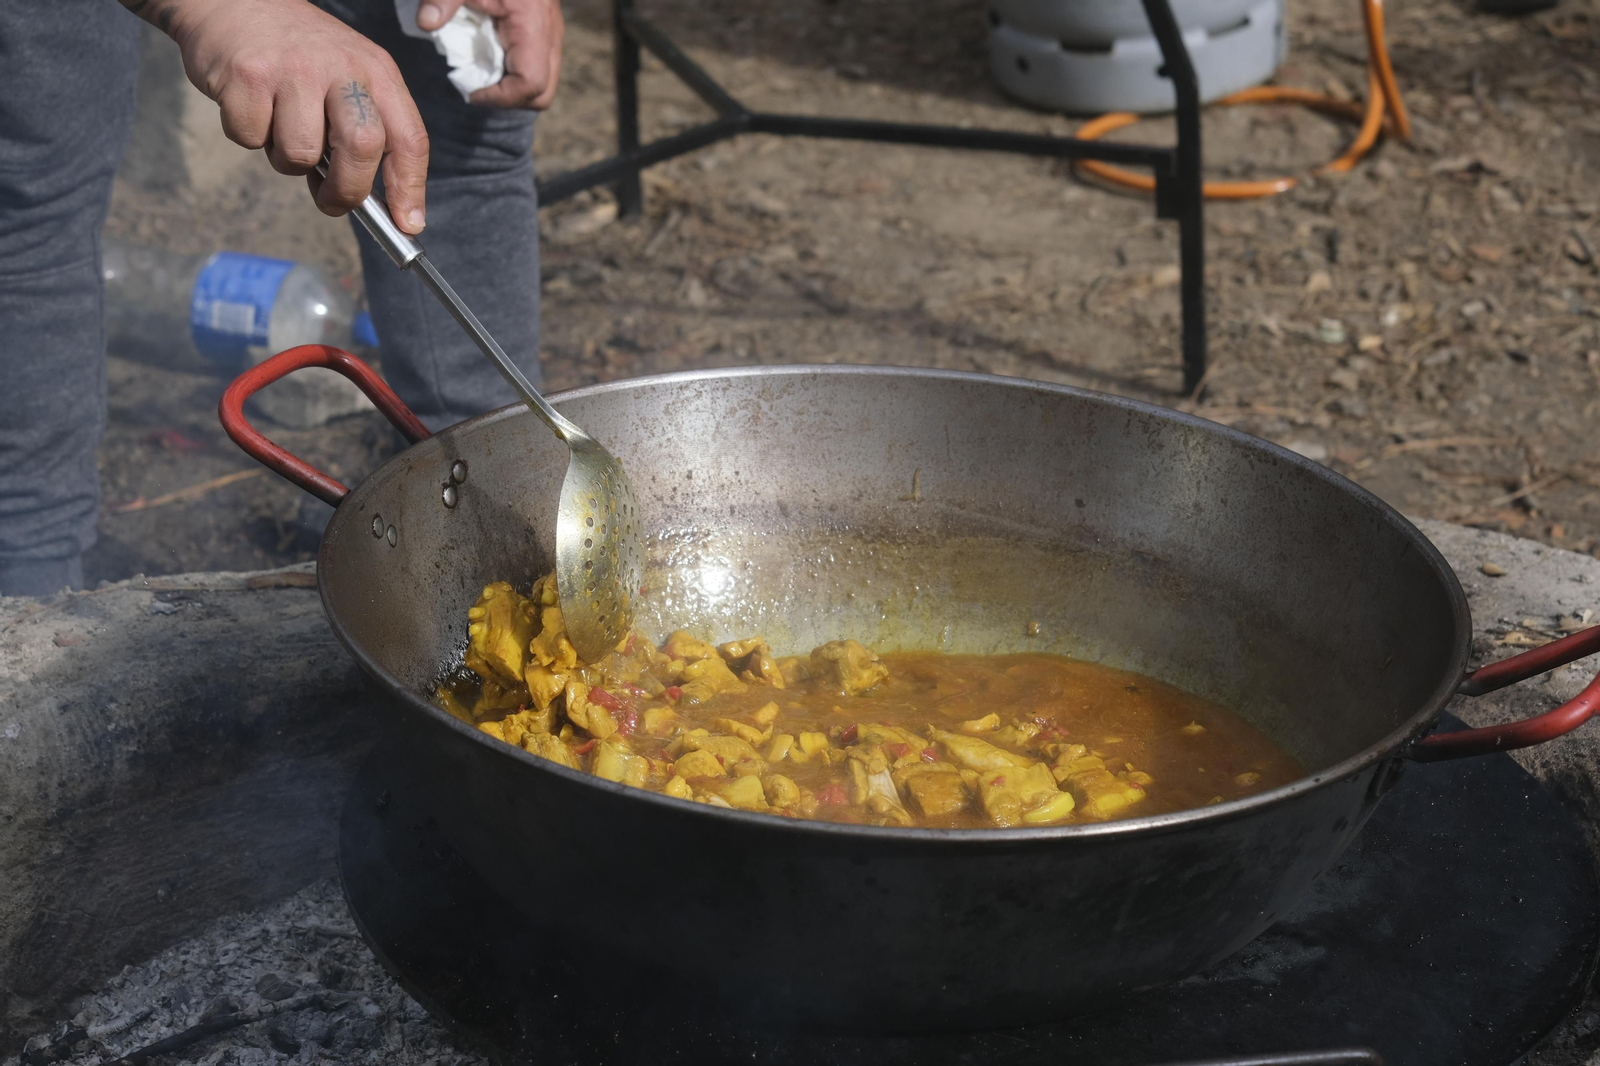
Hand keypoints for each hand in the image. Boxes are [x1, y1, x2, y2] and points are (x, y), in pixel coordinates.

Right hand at [135, 0, 430, 233]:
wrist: (234, 0)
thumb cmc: (297, 57)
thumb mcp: (347, 78)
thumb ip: (364, 132)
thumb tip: (373, 205)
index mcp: (376, 72)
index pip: (408, 138)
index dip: (410, 188)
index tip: (408, 225)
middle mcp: (341, 67)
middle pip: (362, 147)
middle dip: (348, 190)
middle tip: (331, 200)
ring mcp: (293, 69)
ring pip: (299, 154)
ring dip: (286, 161)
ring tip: (280, 128)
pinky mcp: (247, 74)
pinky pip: (250, 138)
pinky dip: (247, 136)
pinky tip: (250, 105)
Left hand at [417, 0, 564, 109]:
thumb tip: (426, 23)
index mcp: (532, 24)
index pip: (530, 83)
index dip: (501, 97)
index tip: (471, 92)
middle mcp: (549, 33)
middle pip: (544, 92)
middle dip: (511, 100)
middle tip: (478, 89)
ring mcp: (550, 33)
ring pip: (545, 82)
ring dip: (514, 87)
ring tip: (483, 75)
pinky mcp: (544, 30)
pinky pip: (538, 65)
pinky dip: (515, 72)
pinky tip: (490, 55)